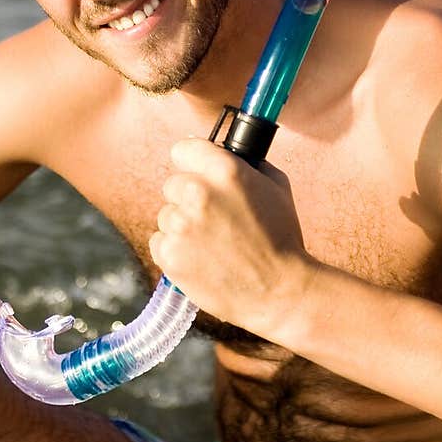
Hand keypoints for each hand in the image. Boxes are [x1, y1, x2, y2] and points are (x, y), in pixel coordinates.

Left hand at [148, 139, 318, 343]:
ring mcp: (180, 226)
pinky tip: (202, 259)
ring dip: (182, 226)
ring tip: (213, 244)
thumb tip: (225, 152)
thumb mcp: (276, 187)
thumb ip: (247, 163)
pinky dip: (175, 250)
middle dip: (188, 197)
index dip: (193, 163)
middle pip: (173, 184)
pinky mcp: (169, 255)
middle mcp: (198, 194)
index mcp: (225, 171)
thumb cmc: (282, 239)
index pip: (183, 149)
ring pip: (166, 215)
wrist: (279, 292)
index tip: (198, 173)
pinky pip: (159, 242)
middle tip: (214, 218)